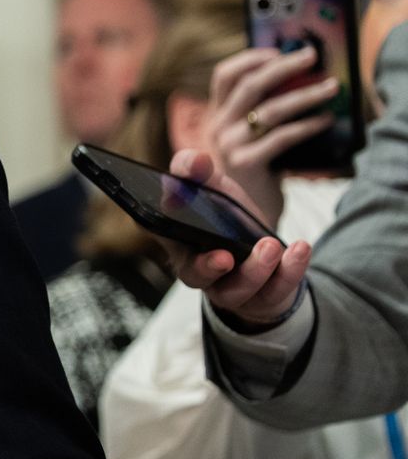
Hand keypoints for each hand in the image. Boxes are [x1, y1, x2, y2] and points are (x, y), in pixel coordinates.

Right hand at [162, 148, 311, 326]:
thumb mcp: (214, 188)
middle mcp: (197, 269)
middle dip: (209, 268)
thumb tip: (197, 161)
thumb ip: (198, 171)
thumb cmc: (228, 218)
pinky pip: (275, 290)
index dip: (158, 226)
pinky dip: (290, 271)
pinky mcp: (263, 297)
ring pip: (238, 289)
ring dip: (256, 269)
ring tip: (270, 245)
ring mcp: (230, 288)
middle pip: (195, 276)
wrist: (263, 252)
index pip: (157, 232)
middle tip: (225, 256)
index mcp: (176, 239)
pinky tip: (299, 249)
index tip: (171, 210)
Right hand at [204, 46, 337, 226]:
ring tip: (330, 88)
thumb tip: (295, 83)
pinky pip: (282, 137)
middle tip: (311, 56)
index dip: (250, 58)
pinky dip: (308, 126)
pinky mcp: (247, 163)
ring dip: (305, 94)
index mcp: (215, 116)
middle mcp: (217, 127)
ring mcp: (229, 145)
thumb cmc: (252, 177)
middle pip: (249, 85)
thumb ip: (257, 116)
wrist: (241, 221)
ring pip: (269, 108)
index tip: (278, 50)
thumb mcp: (246, 141)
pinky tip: (325, 121)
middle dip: (283, 66)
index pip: (223, 75)